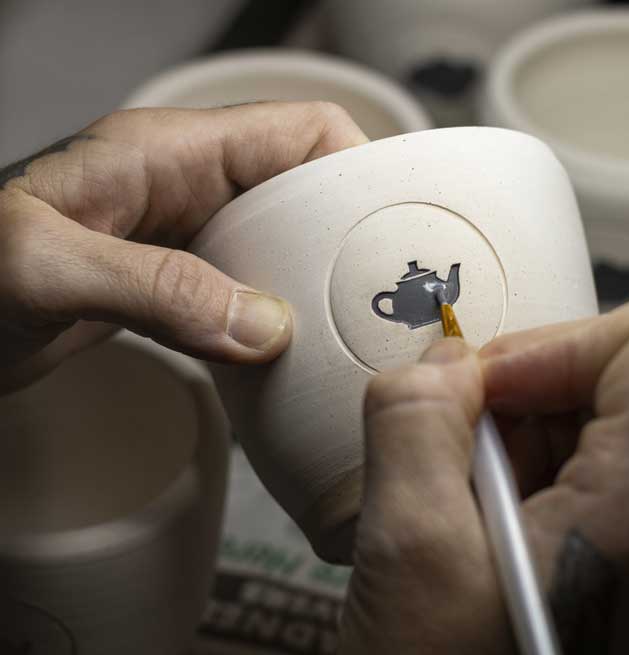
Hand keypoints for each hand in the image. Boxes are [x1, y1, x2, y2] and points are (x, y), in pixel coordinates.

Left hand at [0, 102, 366, 391]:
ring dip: (316, 287)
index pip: (299, 132)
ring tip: (350, 332)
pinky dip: (278, 320)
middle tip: (383, 297)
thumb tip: (263, 328)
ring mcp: (185, 240)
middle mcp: (187, 189)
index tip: (392, 230)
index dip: (357, 170)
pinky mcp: (178, 287)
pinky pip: (250, 293)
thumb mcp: (44, 270)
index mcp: (169, 153)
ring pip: (283, 248)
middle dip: (349, 239)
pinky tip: (288, 356)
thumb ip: (154, 289)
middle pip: (304, 193)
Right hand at [333, 293, 628, 654]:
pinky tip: (457, 533)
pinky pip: (562, 471)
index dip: (555, 343)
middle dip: (507, 398)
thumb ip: (416, 421)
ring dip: (494, 442)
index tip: (476, 400)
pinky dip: (500, 477)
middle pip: (605, 376)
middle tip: (436, 465)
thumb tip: (442, 360)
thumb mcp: (407, 545)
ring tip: (442, 514)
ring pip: (575, 421)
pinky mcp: (608, 564)